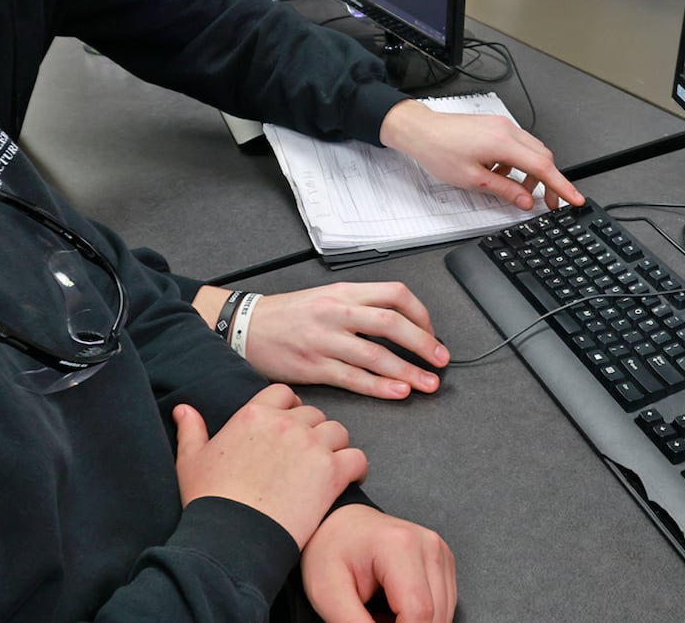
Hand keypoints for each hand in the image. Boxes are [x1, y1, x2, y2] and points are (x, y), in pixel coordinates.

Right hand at [173, 383, 367, 548]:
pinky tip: (348, 479)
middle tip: (306, 454)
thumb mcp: (191, 461)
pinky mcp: (331, 472)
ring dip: (334, 446)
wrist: (231, 537)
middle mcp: (285, 423)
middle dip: (312, 430)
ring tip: (326, 466)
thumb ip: (191, 430)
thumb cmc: (210, 501)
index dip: (289, 408)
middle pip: (313, 413)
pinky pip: (357, 458)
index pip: (283, 393)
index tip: (289, 425)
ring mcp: (311, 445)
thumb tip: (183, 409)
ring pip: (338, 432)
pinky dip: (356, 468)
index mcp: (254, 414)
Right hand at [243, 283, 448, 399]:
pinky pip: (353, 378)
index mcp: (343, 292)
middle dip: (423, 343)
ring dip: (408, 371)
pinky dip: (380, 387)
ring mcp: (325, 340)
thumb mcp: (324, 296)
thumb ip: (359, 307)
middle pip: (392, 323)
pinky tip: (397, 392)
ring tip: (428, 384)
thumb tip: (398, 325)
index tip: (431, 333)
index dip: (420, 315)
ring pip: (376, 355)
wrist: (244, 326)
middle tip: (441, 360)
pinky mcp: (313, 366)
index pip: (394, 295)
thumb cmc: (286, 315)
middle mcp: (336, 312)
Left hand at [301, 504, 455, 622]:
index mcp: (400, 545)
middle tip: (371, 619)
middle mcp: (428, 545)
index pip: (419, 613)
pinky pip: (443, 605)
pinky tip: (395, 610)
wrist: (338, 524)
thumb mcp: (329, 593)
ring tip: (380, 615)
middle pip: (436, 616)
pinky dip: (420, 617)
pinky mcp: (443, 561)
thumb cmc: (330, 551)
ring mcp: (439, 551)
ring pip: (443, 614)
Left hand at [378, 100, 583, 210]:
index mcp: (503, 142)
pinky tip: (501, 174)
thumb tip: (526, 202)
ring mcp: (502, 125)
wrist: (420, 131)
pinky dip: (517, 163)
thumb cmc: (439, 151)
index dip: (562, 185)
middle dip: (548, 182)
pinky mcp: (495, 126)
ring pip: (531, 151)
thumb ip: (505, 190)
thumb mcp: (473, 180)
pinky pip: (517, 145)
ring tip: (515, 190)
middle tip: (548, 203)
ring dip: (530, 173)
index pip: (543, 166)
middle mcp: (507, 130)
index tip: (574, 199)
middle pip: (542, 157)